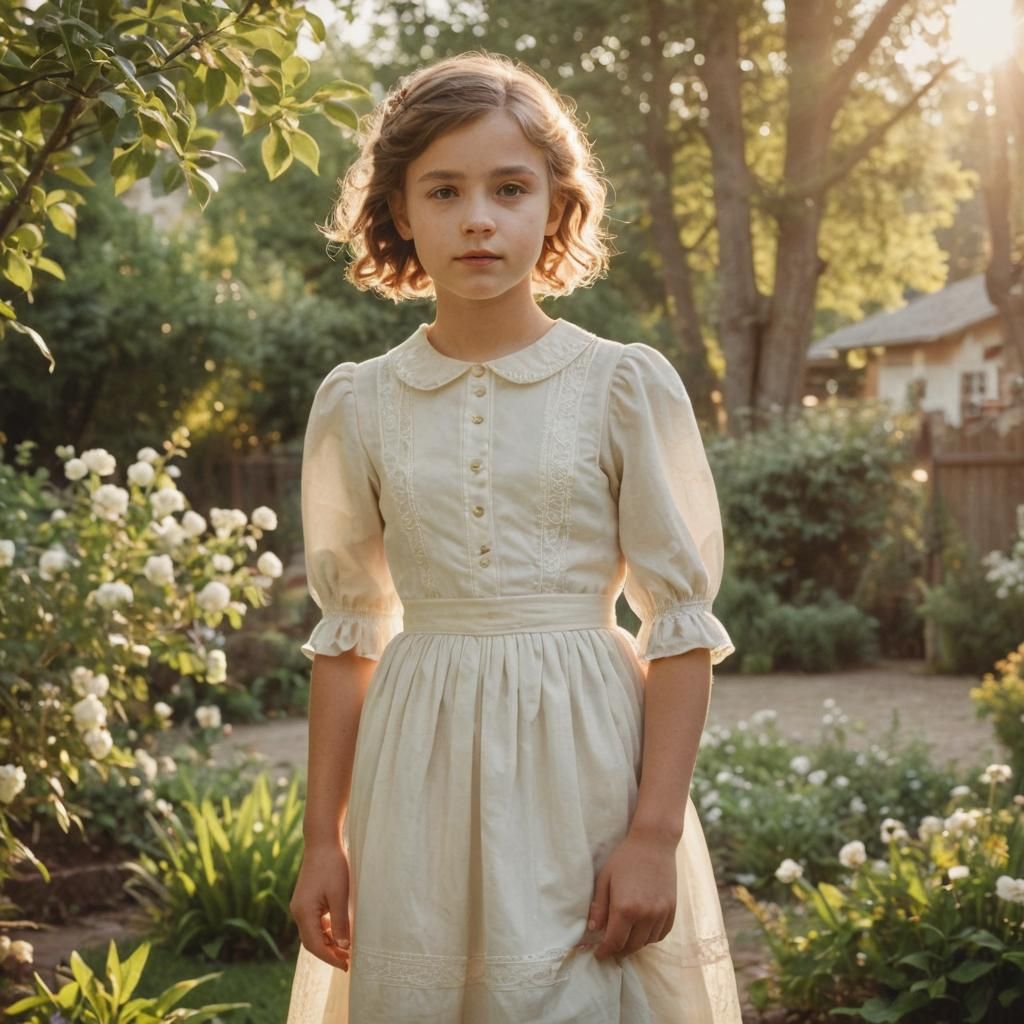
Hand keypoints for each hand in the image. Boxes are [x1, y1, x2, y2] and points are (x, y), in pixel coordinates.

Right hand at [289, 840, 353, 970]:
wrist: (322, 842)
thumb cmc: (332, 866)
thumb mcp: (340, 896)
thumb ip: (340, 923)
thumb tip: (343, 947)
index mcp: (304, 912)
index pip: (315, 945)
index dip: (331, 958)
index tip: (346, 965)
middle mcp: (297, 911)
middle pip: (311, 942)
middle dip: (329, 953)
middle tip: (347, 960)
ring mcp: (300, 905)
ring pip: (312, 932)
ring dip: (327, 942)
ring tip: (346, 948)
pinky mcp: (305, 900)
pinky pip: (313, 922)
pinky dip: (325, 930)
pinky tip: (338, 931)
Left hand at [584, 830, 676, 962]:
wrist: (654, 843)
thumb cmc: (625, 858)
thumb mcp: (605, 879)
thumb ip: (599, 906)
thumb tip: (593, 929)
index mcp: (625, 908)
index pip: (614, 942)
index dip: (604, 951)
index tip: (599, 954)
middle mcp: (645, 915)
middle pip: (631, 946)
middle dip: (618, 950)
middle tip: (610, 948)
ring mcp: (661, 913)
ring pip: (646, 942)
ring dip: (634, 944)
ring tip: (625, 939)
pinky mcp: (672, 910)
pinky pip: (661, 934)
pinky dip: (650, 937)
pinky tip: (642, 932)